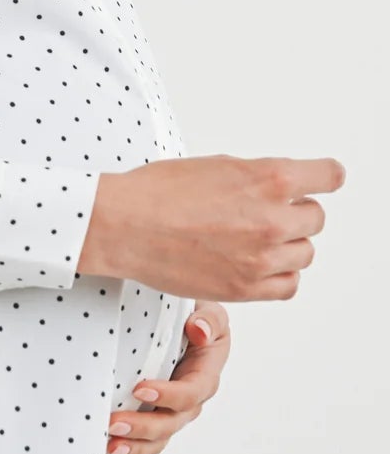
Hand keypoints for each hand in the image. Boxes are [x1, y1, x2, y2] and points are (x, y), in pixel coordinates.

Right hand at [80, 155, 345, 300]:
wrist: (125, 226)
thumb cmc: (159, 192)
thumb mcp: (219, 165)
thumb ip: (259, 178)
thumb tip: (281, 188)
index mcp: (270, 178)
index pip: (329, 176)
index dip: (324, 178)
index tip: (321, 182)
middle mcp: (273, 218)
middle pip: (316, 219)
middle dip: (294, 214)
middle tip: (263, 214)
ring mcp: (262, 257)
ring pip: (305, 253)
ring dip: (286, 246)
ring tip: (253, 241)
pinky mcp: (246, 287)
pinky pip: (289, 285)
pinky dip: (279, 275)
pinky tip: (257, 265)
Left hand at [106, 300, 230, 453]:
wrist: (177, 326)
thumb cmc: (192, 317)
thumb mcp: (207, 311)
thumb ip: (208, 319)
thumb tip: (199, 330)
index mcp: (204, 374)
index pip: (191, 392)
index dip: (168, 395)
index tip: (140, 389)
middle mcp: (189, 400)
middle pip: (170, 422)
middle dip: (143, 426)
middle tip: (114, 424)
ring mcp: (170, 413)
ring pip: (157, 439)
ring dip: (134, 446)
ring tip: (110, 446)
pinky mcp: (153, 419)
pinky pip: (145, 445)